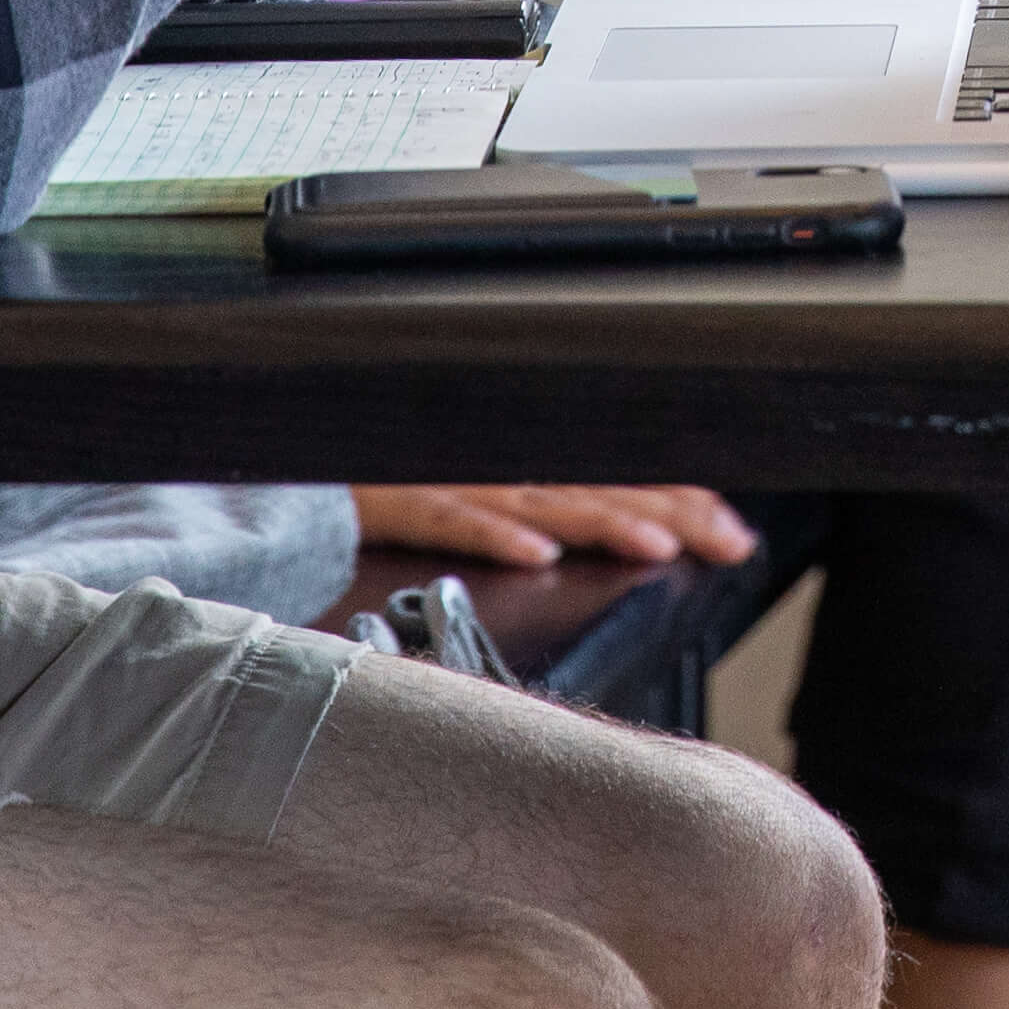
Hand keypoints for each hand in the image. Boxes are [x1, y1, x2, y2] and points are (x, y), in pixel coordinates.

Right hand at [350, 482, 758, 573]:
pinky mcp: (393, 496)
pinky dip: (493, 532)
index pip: (613, 475)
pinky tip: (535, 553)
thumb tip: (587, 547)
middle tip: (729, 540)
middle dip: (670, 511)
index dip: (677, 498)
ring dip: (603, 521)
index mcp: (512, 463)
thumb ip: (523, 514)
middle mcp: (491, 465)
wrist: (277, 455)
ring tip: (657, 545)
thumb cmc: (369, 471)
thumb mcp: (459, 490)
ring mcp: (445, 478)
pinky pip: (448, 517)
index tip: (731, 530)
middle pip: (595, 485)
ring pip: (539, 500)